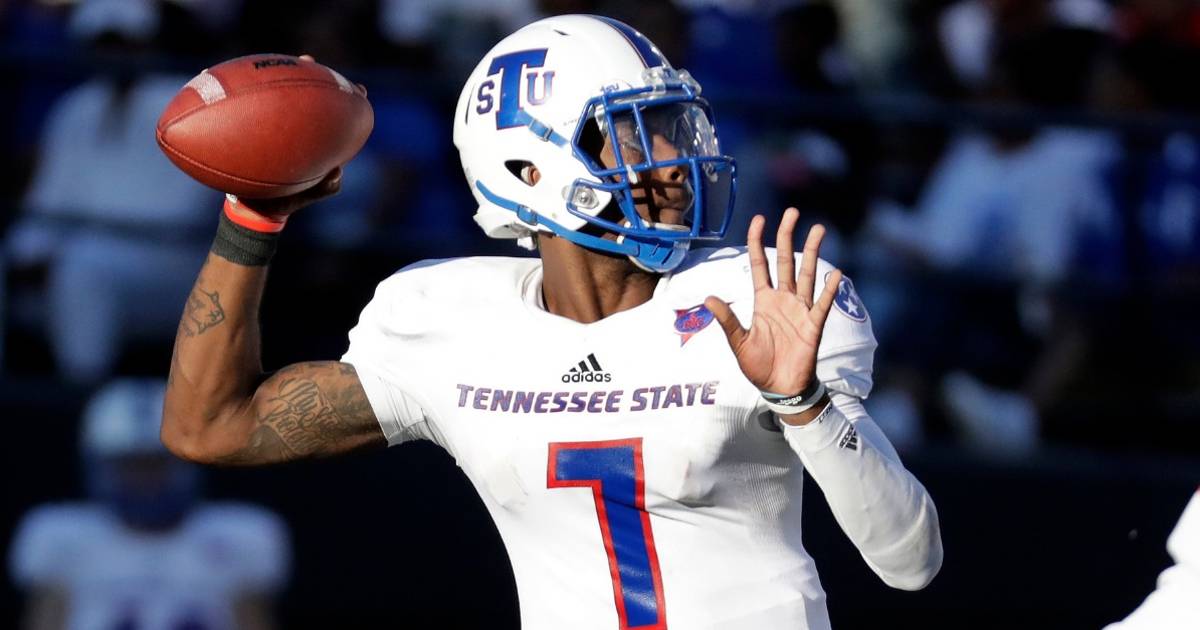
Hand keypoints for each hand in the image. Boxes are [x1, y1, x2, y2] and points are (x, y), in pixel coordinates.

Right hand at [226, 53, 365, 222]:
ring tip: (281, 62)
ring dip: (280, 77)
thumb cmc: (285, 202)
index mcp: (314, 142)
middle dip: (311, 76)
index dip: (345, 97)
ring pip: (279, 98)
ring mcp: (273, 130)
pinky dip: (246, 97)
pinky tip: (238, 81)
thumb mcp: (308, 195)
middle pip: (306, 97)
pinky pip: (250, 111)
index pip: (334, 114)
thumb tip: (337, 171)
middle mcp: (296, 131)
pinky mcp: (254, 132)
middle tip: (308, 61)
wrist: (255, 210)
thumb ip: (325, 187)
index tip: (355, 87)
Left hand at [705, 208, 840, 406]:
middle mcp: (782, 299)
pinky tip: (836, 273)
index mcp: (762, 300)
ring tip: (818, 229)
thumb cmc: (758, 366)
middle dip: (788, 236)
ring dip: (812, 252)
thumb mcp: (738, 342)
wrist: (780, 388)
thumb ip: (727, 320)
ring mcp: (800, 309)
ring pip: (807, 274)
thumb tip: (708, 297)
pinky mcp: (814, 324)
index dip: (757, 241)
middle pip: (785, 260)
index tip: (758, 218)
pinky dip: (829, 289)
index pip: (760, 263)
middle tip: (792, 212)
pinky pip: (823, 303)